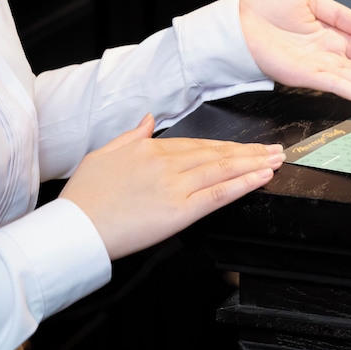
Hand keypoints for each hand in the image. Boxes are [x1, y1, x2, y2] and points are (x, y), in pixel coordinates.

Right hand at [60, 114, 283, 260]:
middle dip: (251, 151)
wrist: (73, 230)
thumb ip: (131, 135)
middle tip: (275, 149)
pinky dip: (244, 183)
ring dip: (255, 163)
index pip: (199, 144)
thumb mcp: (103, 154)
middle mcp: (167, 163)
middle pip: (218, 153)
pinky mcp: (180, 210)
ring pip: (224, 169)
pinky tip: (262, 177)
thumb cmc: (84, 197)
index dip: (227, 145)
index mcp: (150, 148)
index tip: (247, 146)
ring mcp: (175, 185)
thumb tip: (148, 119)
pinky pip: (219, 194)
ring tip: (277, 159)